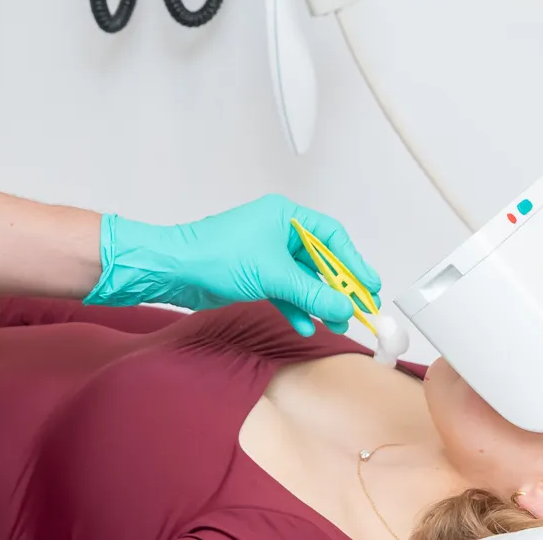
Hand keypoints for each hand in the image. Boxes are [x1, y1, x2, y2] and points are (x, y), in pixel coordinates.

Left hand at [83, 195, 381, 336]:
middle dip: (337, 287)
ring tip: (335, 322)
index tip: (368, 285)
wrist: (174, 270)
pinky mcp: (254, 275)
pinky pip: (285, 291)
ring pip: (303, 279)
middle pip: (319, 260)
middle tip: (358, 308)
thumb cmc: (216, 256)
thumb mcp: (274, 275)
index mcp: (285, 216)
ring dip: (318, 302)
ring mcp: (266, 254)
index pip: (331, 236)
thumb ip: (312, 293)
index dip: (353, 262)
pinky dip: (296, 308)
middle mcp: (278, 232)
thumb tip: (344, 306)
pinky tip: (305, 326)